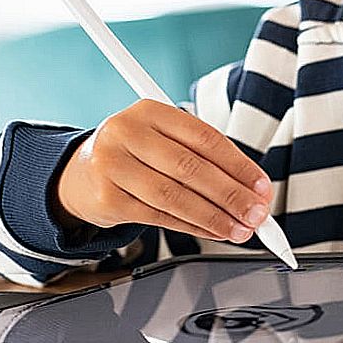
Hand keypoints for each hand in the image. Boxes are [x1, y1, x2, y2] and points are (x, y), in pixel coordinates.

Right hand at [55, 99, 274, 243]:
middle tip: (257, 213)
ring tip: (239, 229)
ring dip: (214, 217)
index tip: (261, 186)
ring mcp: (113, 165)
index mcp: (150, 110)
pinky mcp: (107, 198)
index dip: (239, 165)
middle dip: (231, 195)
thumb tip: (251, 189)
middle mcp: (128, 132)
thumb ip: (204, 158)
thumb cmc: (134, 154)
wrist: (80, 173)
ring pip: (174, 196)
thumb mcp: (163, 139)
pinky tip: (212, 231)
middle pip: (191, 167)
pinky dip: (192, 227)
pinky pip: (158, 217)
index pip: (205, 137)